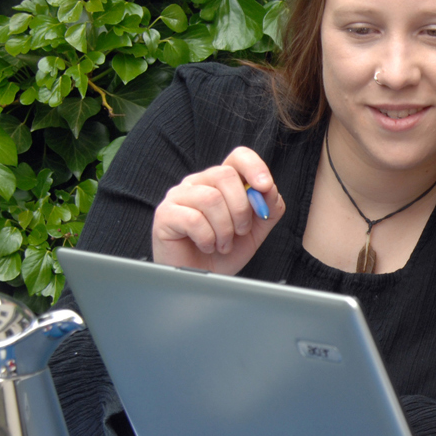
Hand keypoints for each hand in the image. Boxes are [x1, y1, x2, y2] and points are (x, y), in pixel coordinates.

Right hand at [151, 146, 285, 274]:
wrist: (200, 278)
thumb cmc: (223, 252)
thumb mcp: (255, 230)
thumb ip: (268, 209)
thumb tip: (270, 190)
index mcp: (221, 182)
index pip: (238, 157)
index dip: (254, 166)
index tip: (265, 186)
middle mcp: (199, 183)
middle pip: (226, 175)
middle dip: (241, 209)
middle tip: (240, 232)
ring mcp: (179, 196)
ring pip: (211, 198)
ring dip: (225, 229)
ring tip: (223, 244)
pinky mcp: (165, 214)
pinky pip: (194, 219)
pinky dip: (208, 238)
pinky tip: (207, 246)